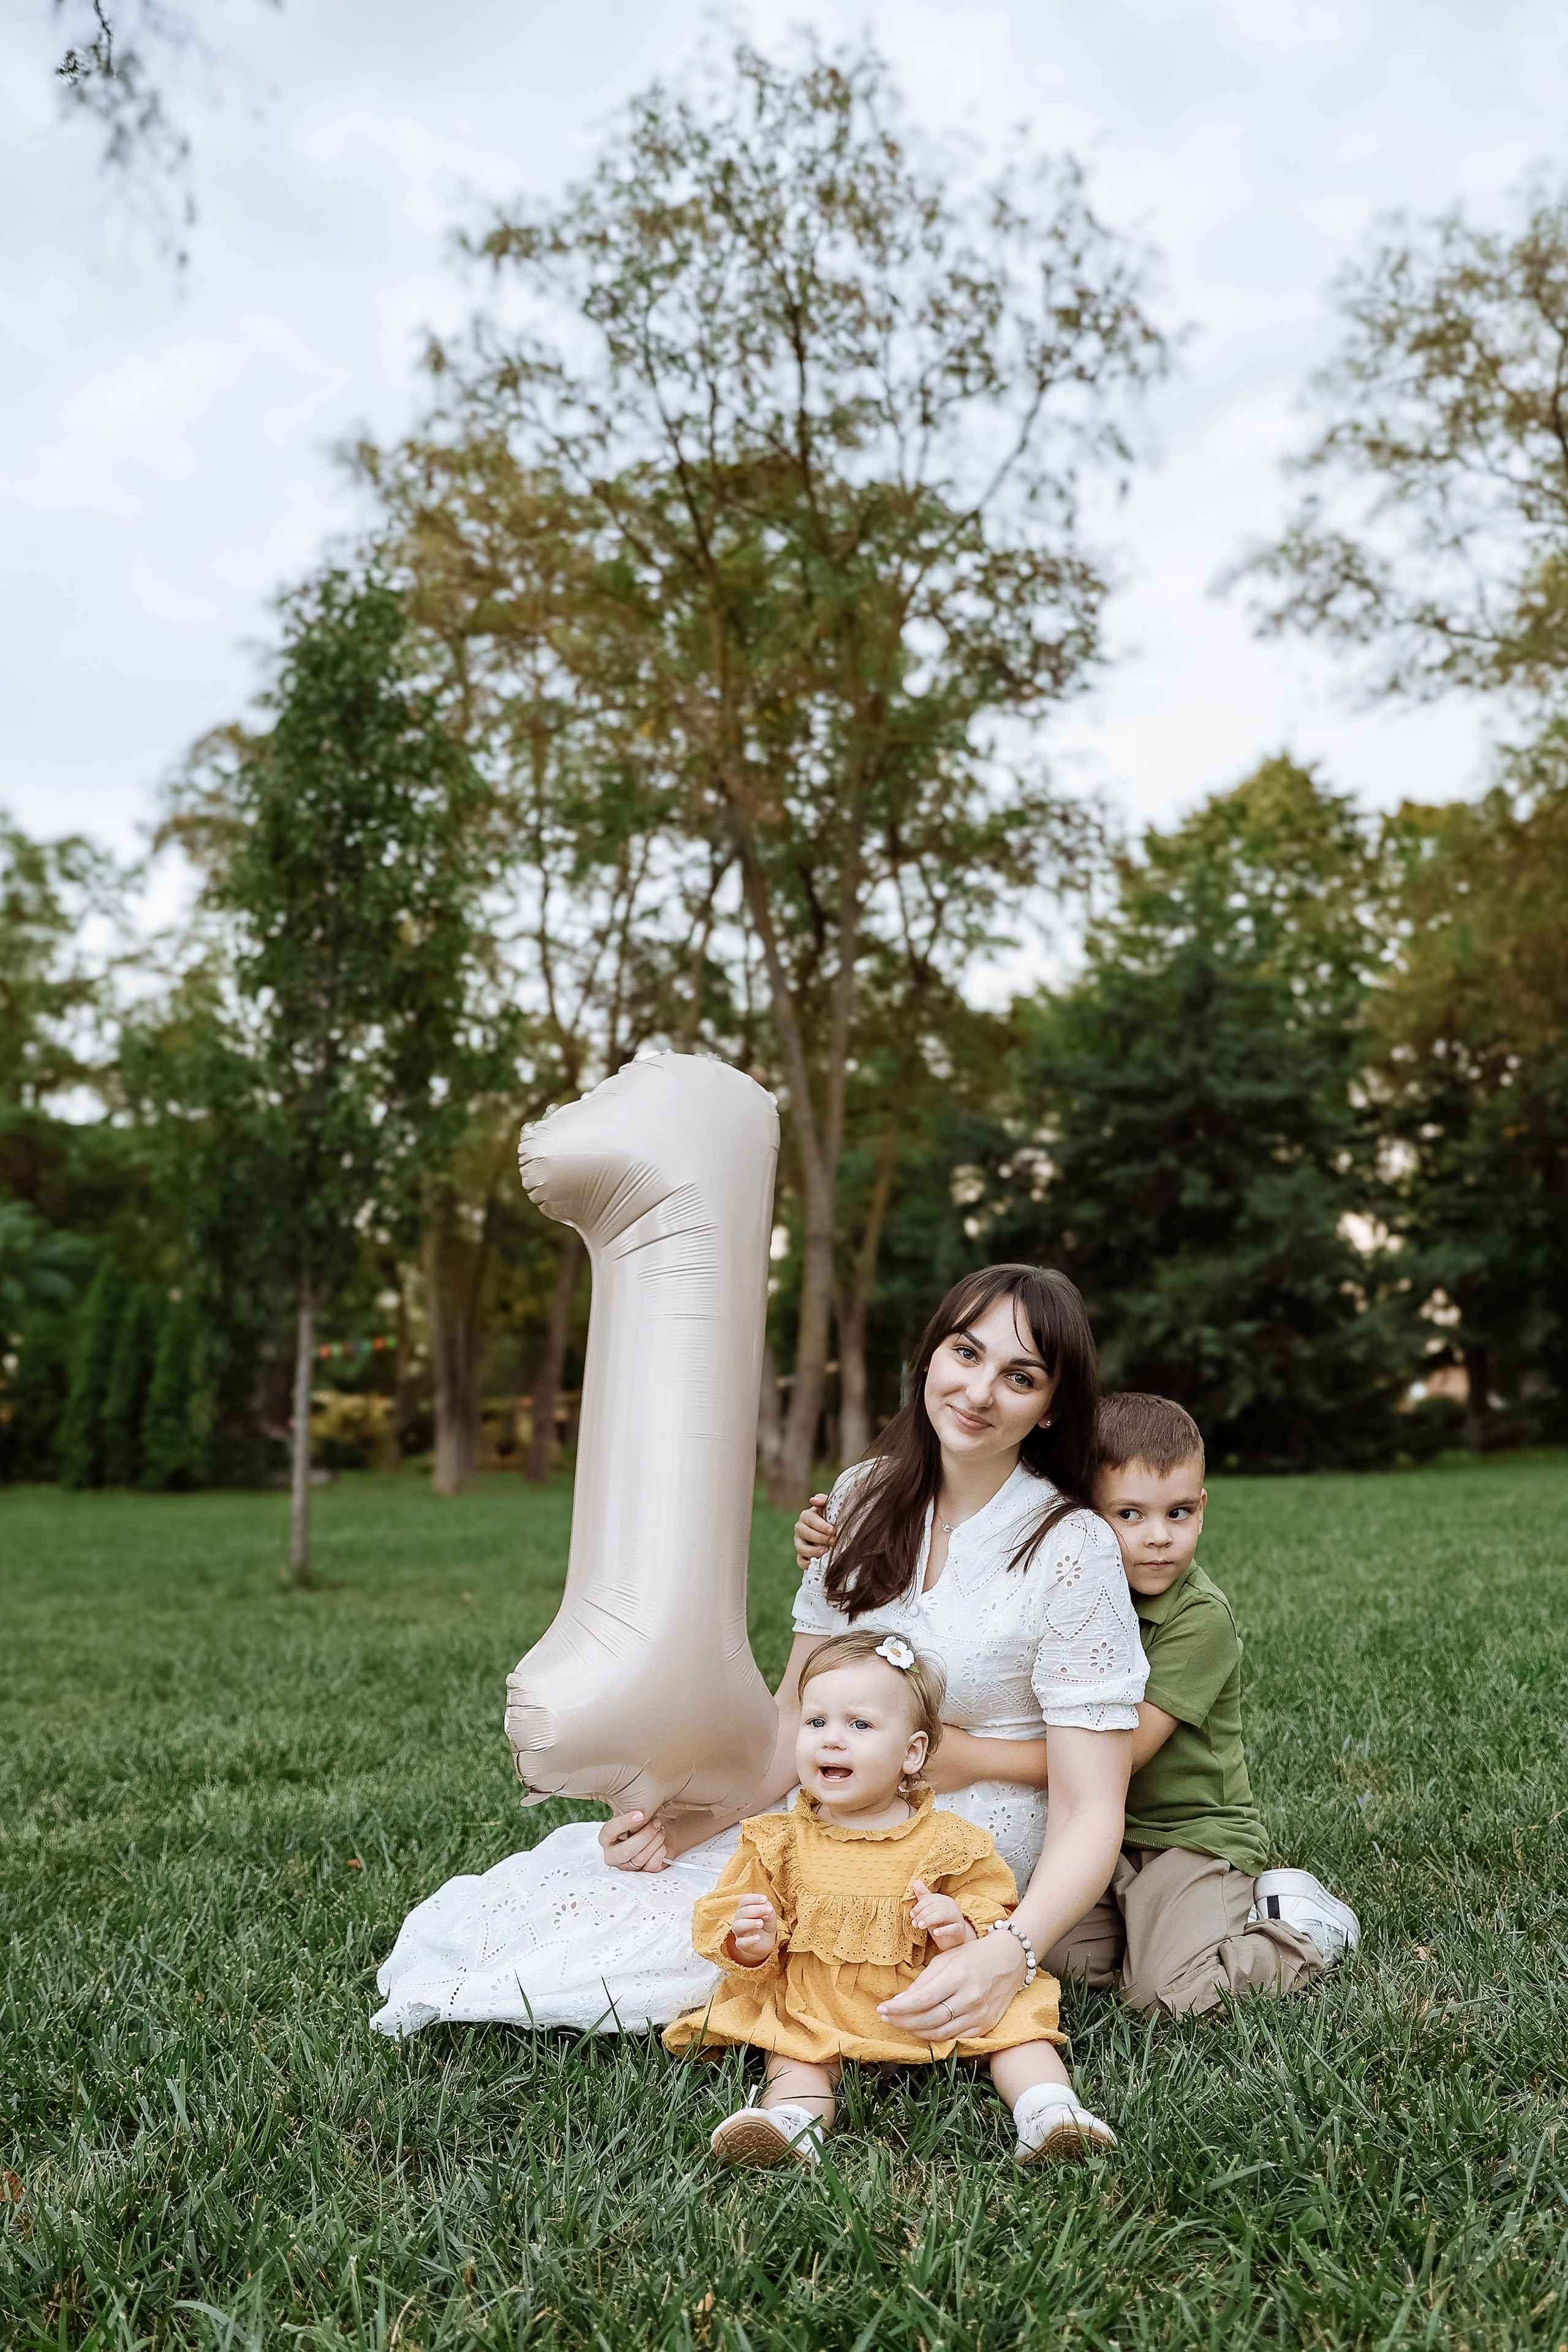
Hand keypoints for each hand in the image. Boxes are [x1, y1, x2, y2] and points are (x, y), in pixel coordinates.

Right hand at [598, 1810, 668, 1872]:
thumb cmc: (642, 1823)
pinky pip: (652, 1865)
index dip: (624, 1823)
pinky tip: (662, 1844)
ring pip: (640, 1858)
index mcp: (606, 1838)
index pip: (609, 1831)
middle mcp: (613, 1855)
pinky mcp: (641, 1873)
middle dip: (644, 1835)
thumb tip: (634, 1807)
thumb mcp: (633, 1816)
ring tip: (660, 1830)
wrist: (657, 1832)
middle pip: (625, 1851)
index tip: (640, 1814)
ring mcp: (627, 1866)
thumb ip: (630, 1814)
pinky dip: (660, 1852)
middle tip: (655, 1823)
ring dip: (655, 1841)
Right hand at [728, 1893, 778, 1964]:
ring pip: (738, 1925)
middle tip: (769, 1910)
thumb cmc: (766, 1923)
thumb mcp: (770, 1915)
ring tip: (761, 1923)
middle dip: (756, 1910)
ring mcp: (739, 1932)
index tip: (765, 1899)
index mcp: (744, 1908)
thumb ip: (768, 1910)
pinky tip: (758, 1938)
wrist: (765, 1942)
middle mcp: (739, 1919)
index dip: (754, 1898)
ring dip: (750, 1923)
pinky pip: (741, 1942)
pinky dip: (749, 1940)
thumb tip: (767, 1909)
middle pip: (742, 1911)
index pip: (744, 1900)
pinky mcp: (741, 1944)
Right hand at [793, 1495, 833, 1571]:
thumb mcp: (829, 1507)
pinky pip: (800, 1561)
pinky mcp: (801, 1555)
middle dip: (819, 1538)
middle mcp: (800, 1529)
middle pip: (805, 1533)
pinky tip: (814, 1563)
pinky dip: (806, 1563)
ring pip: (801, 1548)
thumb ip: (823, 1500)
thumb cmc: (831, 1518)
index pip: (810, 1519)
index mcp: (806, 1516)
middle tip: (833, 1541)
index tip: (832, 1530)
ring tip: (825, 1551)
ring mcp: (799, 1543)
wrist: (834, 1532)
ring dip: (813, 1551)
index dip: (821, 1525)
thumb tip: (813, 1500)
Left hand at [876, 1920, 1024, 2041]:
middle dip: (903, 2022)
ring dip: (916, 2032)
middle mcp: (970, 1997)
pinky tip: (923, 2030)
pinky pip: (955, 2038)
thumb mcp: (945, 1960)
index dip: (899, 2008)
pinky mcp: (985, 2025)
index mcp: (957, 1975)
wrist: (1009, 1960)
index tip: (882, 2009)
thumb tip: (899, 2002)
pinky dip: (936, 2037)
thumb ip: (923, 1982)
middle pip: (929, 2019)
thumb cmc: (972, 1956)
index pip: (922, 2000)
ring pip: (941, 2033)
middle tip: (886, 2019)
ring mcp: (979, 2014)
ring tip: (901, 2025)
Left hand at [908, 1878, 973, 1952]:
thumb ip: (924, 1898)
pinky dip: (943, 1930)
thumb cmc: (940, 1924)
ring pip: (944, 1915)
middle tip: (914, 1923)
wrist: (953, 1941)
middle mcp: (953, 1906)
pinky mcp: (960, 1930)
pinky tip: (935, 1933)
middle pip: (936, 1906)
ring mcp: (957, 1918)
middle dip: (923, 1914)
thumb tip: (916, 1882)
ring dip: (930, 1920)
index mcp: (945, 1900)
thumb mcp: (930, 1912)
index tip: (911, 1915)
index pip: (931, 1899)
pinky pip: (953, 1928)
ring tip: (920, 1926)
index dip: (920, 1906)